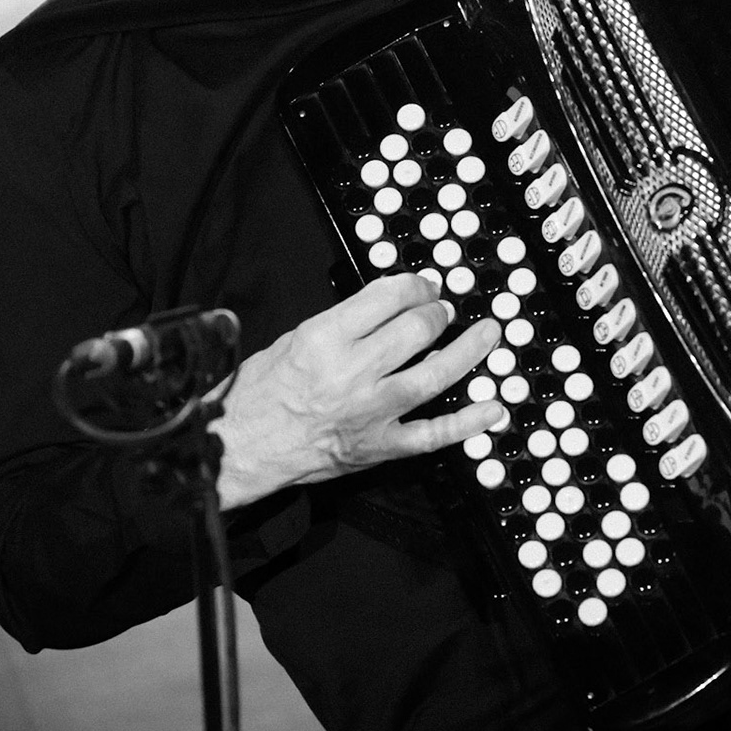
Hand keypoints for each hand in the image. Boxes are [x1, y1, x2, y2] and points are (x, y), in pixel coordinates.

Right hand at [207, 273, 504, 509]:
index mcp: (325, 338)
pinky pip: (433, 434)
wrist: (239, 444)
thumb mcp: (296, 338)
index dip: (416, 285)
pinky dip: (467, 423)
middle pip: (417, 330)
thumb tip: (390, 304)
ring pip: (435, 374)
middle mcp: (351, 372)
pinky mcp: (378, 445)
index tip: (423, 285)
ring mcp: (369, 411)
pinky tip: (491, 408)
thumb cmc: (261, 392)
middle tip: (444, 309)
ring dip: (468, 352)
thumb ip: (345, 322)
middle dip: (438, 312)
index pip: (388, 296)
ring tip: (486, 336)